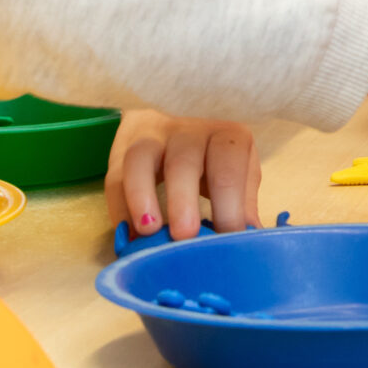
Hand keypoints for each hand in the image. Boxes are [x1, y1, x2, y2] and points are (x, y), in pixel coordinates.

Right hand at [105, 110, 262, 243]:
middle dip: (183, 199)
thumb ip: (244, 204)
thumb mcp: (239, 174)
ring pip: (140, 158)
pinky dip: (119, 208)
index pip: (229, 164)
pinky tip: (127, 236)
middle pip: (184, 160)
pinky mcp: (122, 151)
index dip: (229, 203)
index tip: (227, 240)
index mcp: (225, 138)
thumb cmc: (215, 160)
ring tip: (148, 232)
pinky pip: (115, 177)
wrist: (175, 125)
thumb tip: (253, 241)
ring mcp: (152, 139)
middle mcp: (188, 133)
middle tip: (185, 235)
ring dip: (141, 196)